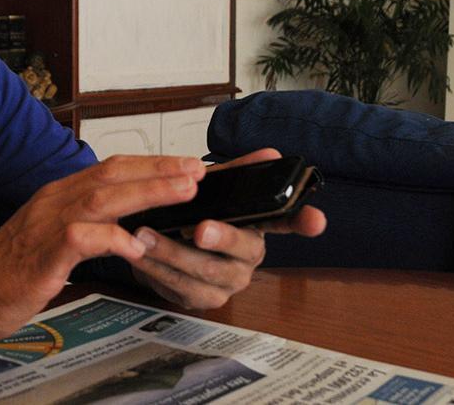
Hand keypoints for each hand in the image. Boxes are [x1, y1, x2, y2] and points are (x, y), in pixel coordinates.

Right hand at [0, 155, 207, 383]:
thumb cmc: (8, 275)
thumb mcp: (51, 242)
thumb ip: (84, 228)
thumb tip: (125, 225)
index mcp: (56, 196)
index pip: (110, 169)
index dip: (150, 165)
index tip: (184, 166)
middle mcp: (53, 201)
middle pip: (112, 175)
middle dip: (159, 170)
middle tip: (198, 170)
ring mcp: (46, 225)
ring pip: (103, 198)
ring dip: (147, 192)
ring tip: (184, 192)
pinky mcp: (42, 254)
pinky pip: (81, 239)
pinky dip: (111, 238)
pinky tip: (136, 245)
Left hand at [128, 148, 326, 309]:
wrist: (164, 245)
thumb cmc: (195, 215)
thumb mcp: (214, 190)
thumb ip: (239, 172)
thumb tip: (270, 154)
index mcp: (258, 226)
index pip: (289, 222)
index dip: (303, 222)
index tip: (316, 221)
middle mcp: (249, 257)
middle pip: (241, 249)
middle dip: (220, 238)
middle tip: (200, 228)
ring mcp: (227, 282)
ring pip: (202, 271)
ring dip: (171, 253)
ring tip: (146, 234)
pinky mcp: (201, 299)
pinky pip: (178, 286)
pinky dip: (155, 269)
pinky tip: (137, 253)